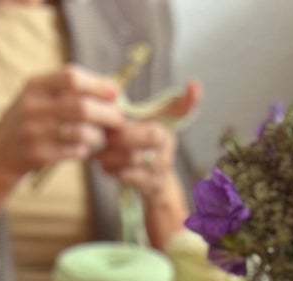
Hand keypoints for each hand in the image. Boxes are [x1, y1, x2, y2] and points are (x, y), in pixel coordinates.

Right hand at [0, 66, 124, 183]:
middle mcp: (32, 106)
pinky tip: (85, 150)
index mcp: (34, 86)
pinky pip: (73, 152)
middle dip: (106, 114)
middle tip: (118, 120)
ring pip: (81, 132)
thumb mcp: (38, 99)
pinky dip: (84, 151)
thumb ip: (67, 92)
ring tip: (101, 137)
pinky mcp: (37, 155)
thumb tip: (112, 91)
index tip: (115, 94)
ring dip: (97, 136)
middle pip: (81, 107)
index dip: (98, 84)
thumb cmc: (28, 124)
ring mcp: (33, 132)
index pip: (71, 77)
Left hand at [96, 79, 199, 204]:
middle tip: (105, 136)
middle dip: (124, 135)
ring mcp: (163, 165)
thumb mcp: (138, 123)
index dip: (190, 99)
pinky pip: (130, 175)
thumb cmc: (137, 146)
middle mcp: (169, 143)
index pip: (181, 109)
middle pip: (151, 135)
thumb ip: (131, 108)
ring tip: (99, 154)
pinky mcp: (153, 184)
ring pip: (136, 157)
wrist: (151, 183)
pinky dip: (113, 170)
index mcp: (166, 124)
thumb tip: (140, 88)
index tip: (193, 84)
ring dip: (112, 155)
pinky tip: (105, 167)